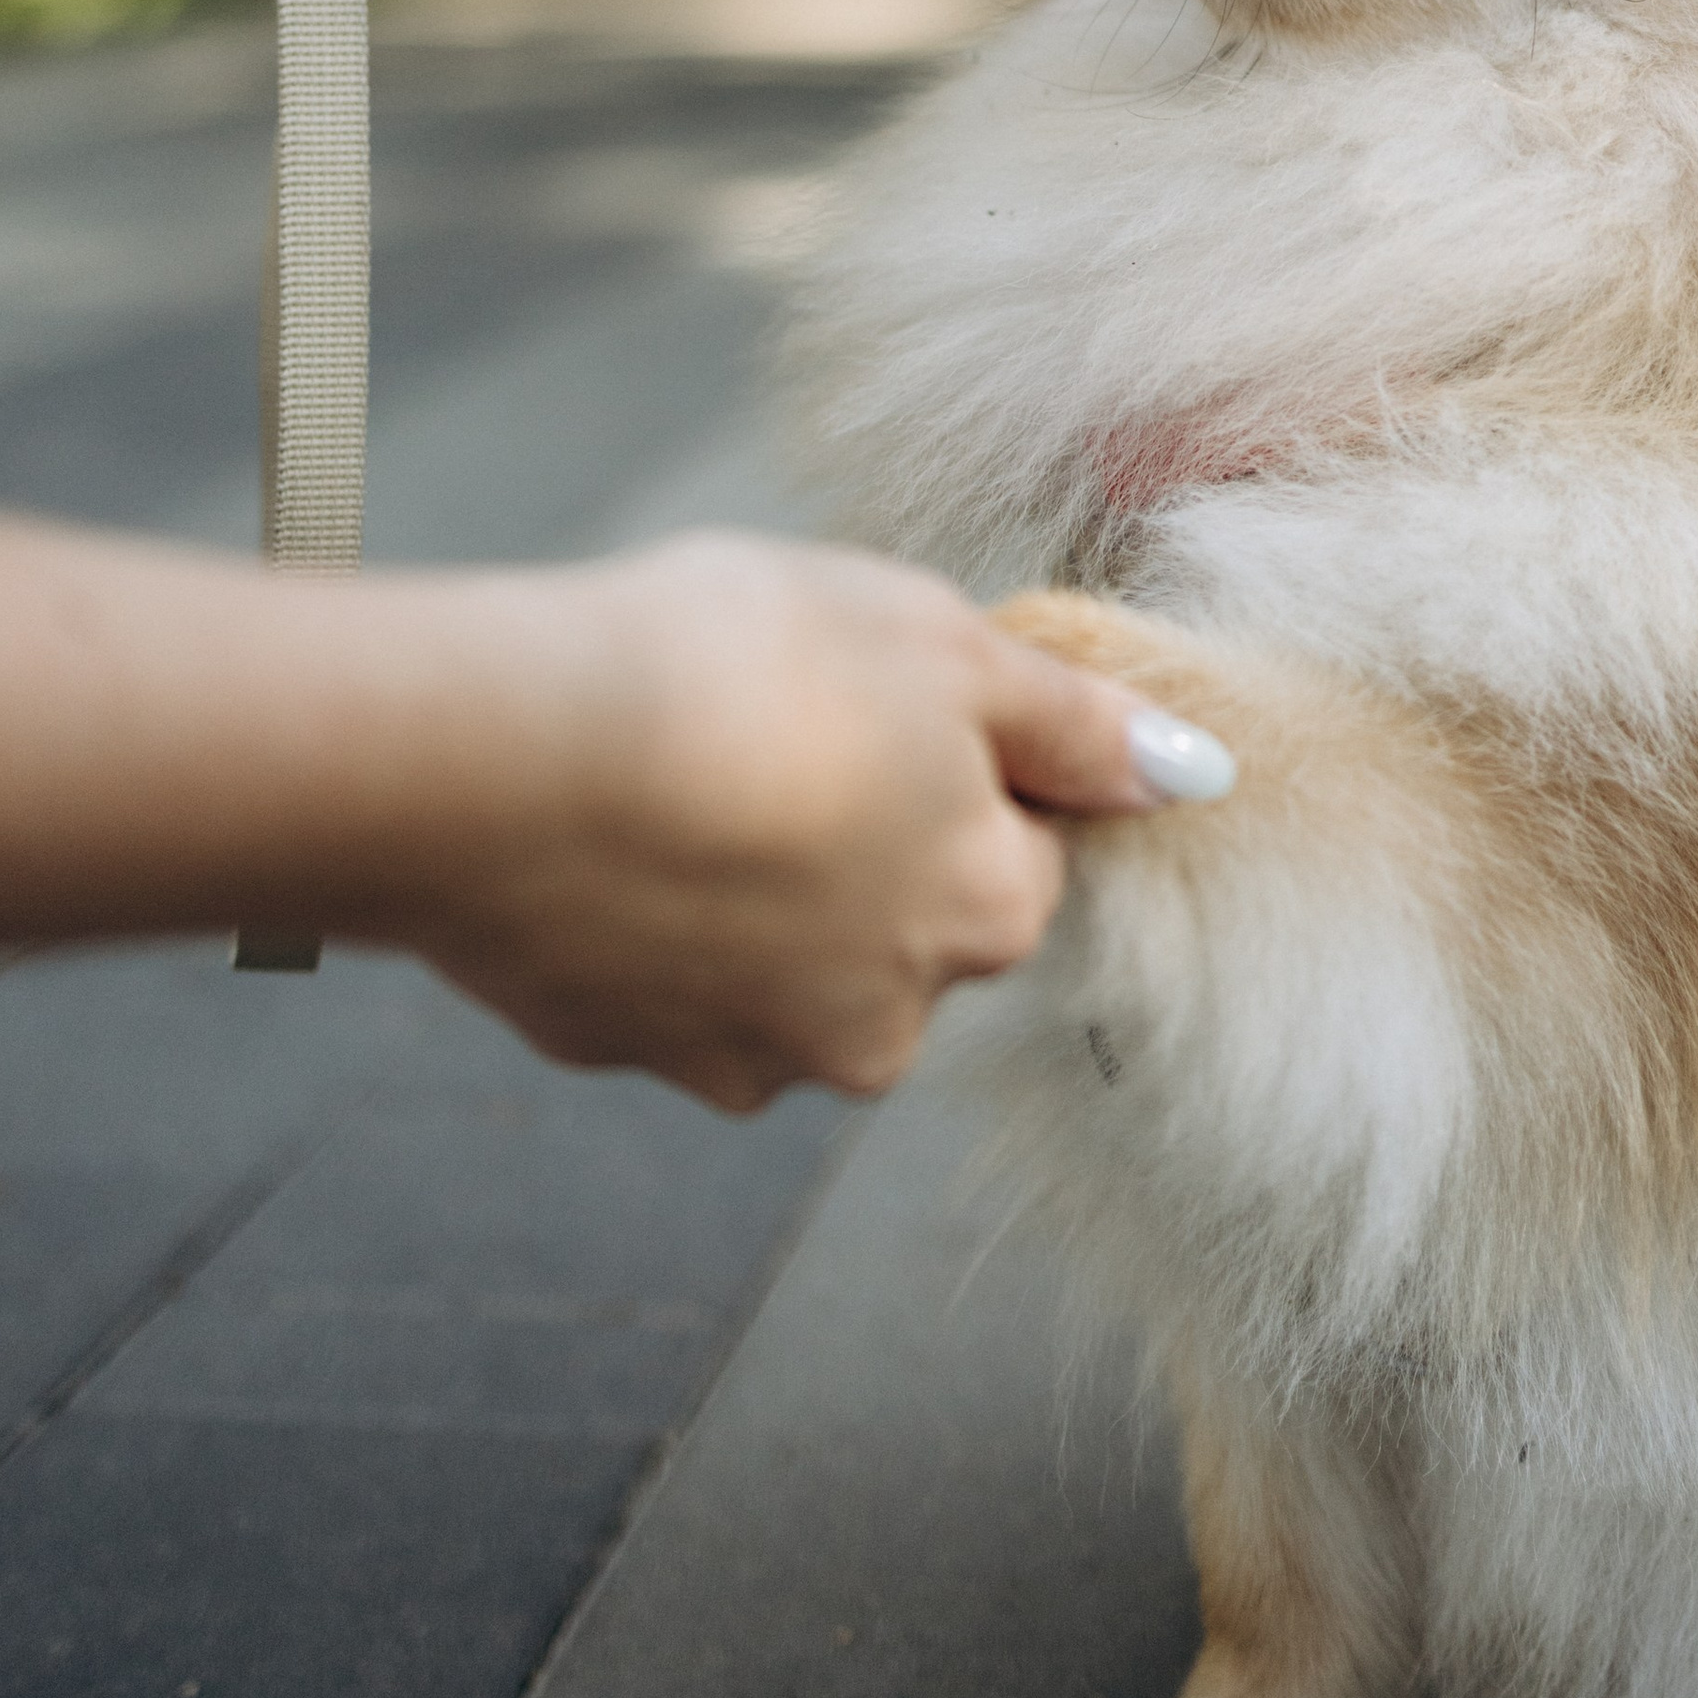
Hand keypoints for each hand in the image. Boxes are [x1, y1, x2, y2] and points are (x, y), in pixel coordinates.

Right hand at [389, 536, 1208, 1111]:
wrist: (504, 752)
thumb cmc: (739, 669)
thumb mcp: (943, 642)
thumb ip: (1075, 722)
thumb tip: (1192, 775)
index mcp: (985, 915)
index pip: (1015, 849)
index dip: (950, 760)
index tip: (868, 696)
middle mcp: (883, 1023)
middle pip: (899, 923)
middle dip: (851, 838)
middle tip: (764, 724)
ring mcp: (741, 1055)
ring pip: (778, 963)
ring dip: (742, 886)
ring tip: (667, 771)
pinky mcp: (616, 1052)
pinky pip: (655, 978)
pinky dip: (639, 912)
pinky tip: (595, 826)